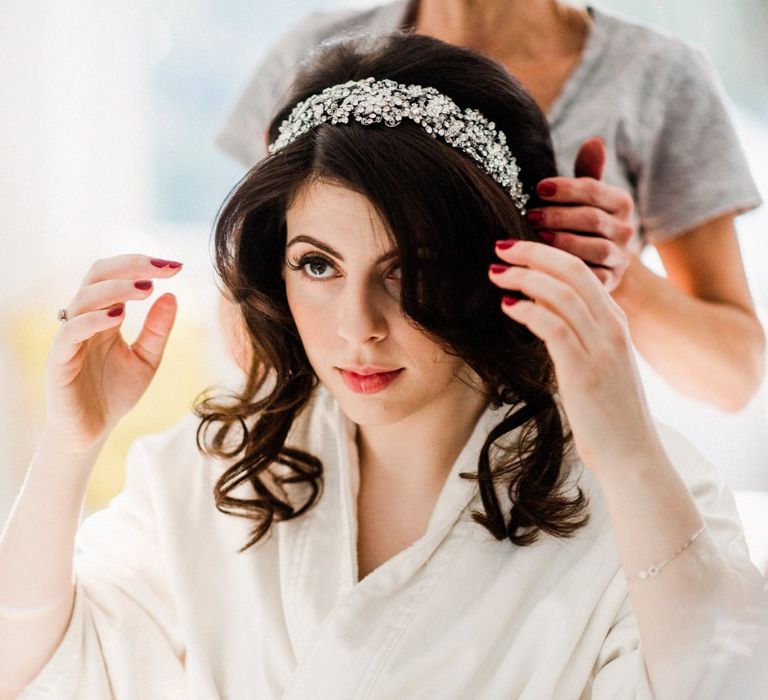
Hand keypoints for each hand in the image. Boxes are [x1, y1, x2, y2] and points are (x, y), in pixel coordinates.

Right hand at [44, 255, 181, 453]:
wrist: (92, 432)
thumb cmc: (115, 393)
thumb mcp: (147, 359)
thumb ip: (157, 331)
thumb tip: (172, 295)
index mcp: (104, 315)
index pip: (117, 276)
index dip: (143, 266)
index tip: (177, 266)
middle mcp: (84, 319)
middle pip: (97, 275)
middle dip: (130, 266)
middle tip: (163, 268)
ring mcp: (69, 337)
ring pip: (84, 298)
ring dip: (116, 289)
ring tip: (147, 288)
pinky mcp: (59, 359)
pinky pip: (71, 331)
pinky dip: (94, 319)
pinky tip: (119, 315)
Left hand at [489, 240, 659, 471]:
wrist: (632, 453)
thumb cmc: (607, 410)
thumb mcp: (596, 362)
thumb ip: (576, 332)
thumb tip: (538, 305)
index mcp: (615, 322)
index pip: (581, 270)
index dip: (546, 253)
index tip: (516, 248)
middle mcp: (612, 328)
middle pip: (572, 270)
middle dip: (533, 252)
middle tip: (500, 245)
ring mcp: (601, 348)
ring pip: (562, 293)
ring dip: (525, 277)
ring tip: (496, 272)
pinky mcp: (584, 371)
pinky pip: (555, 326)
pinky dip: (529, 310)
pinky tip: (509, 305)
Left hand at [528, 137, 634, 292]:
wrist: (591, 267)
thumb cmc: (578, 225)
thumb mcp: (582, 199)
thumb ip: (587, 173)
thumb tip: (594, 141)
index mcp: (621, 203)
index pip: (594, 190)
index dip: (566, 188)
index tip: (539, 188)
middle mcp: (627, 230)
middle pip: (593, 219)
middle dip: (559, 216)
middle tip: (530, 216)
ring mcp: (620, 258)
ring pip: (595, 248)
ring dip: (563, 242)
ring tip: (535, 239)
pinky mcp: (610, 283)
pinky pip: (591, 277)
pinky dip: (568, 271)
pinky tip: (544, 266)